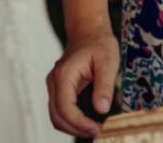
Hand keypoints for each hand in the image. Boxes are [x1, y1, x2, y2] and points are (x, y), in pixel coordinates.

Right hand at [47, 24, 119, 138]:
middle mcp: (54, 81)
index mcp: (64, 75)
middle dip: (76, 129)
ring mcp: (54, 85)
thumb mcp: (108, 62)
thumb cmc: (98, 43)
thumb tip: (102, 110)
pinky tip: (88, 121)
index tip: (98, 129)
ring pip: (56, 116)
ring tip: (94, 129)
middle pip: (57, 117)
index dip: (80, 124)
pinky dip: (71, 119)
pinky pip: (60, 109)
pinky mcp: (58, 88)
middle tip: (98, 132)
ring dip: (73, 127)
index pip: (65, 108)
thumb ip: (105, 86)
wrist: (88, 30)